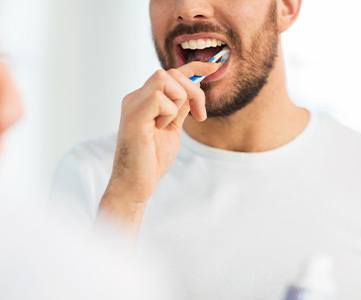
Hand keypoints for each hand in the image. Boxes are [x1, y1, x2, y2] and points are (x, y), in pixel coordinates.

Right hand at [100, 61, 220, 220]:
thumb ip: (179, 108)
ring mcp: (133, 104)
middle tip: (199, 115)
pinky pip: (159, 97)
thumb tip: (193, 89)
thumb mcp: (172, 128)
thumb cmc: (152, 160)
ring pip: (165, 79)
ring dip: (177, 102)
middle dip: (193, 91)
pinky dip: (168, 113)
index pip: (170, 74)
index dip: (194, 67)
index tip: (214, 67)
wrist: (136, 184)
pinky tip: (159, 129)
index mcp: (145, 100)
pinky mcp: (133, 115)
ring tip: (168, 125)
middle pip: (171, 73)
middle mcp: (136, 97)